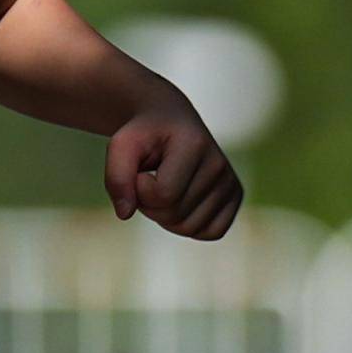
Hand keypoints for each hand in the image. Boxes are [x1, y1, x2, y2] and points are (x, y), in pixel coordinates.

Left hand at [107, 91, 241, 238]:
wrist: (170, 120)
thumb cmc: (144, 134)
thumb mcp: (121, 145)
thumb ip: (116, 177)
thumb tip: (125, 214)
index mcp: (195, 144)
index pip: (162, 195)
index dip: (140, 189)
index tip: (140, 170)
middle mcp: (219, 164)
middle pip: (173, 214)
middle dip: (150, 204)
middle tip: (150, 179)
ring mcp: (231, 181)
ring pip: (188, 227)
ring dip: (165, 215)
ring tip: (164, 186)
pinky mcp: (235, 197)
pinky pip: (210, 232)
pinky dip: (188, 226)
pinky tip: (181, 202)